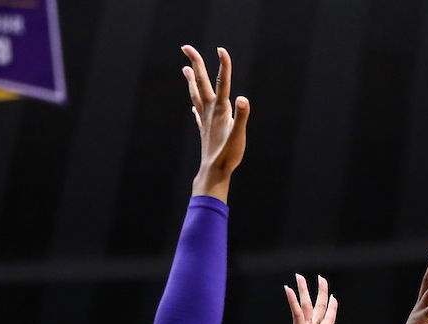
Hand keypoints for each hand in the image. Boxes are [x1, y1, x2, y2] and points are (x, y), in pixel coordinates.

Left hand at [183, 45, 249, 200]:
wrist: (213, 172)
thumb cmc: (227, 155)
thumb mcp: (238, 136)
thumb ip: (241, 116)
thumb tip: (243, 99)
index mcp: (220, 110)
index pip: (223, 82)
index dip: (223, 65)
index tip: (220, 49)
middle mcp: (210, 111)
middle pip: (202, 82)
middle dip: (195, 63)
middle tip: (186, 47)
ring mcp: (205, 120)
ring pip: (196, 94)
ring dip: (191, 80)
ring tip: (185, 68)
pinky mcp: (204, 130)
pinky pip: (198, 113)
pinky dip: (195, 105)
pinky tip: (193, 106)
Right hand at [273, 274, 346, 323]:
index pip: (327, 319)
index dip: (332, 308)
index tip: (334, 297)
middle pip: (318, 307)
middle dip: (320, 292)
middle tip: (321, 278)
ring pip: (306, 306)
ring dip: (303, 291)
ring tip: (300, 277)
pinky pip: (297, 314)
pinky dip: (293, 302)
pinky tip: (288, 289)